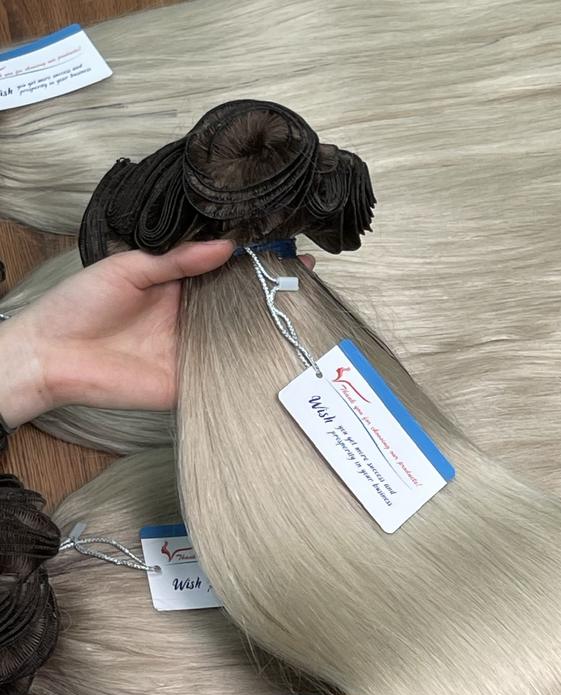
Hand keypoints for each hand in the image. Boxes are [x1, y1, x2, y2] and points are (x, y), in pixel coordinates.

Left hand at [0, 242, 315, 426]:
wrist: (53, 355)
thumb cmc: (80, 305)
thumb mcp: (128, 268)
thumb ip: (176, 259)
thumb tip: (225, 246)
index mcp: (179, 286)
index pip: (226, 273)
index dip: (255, 264)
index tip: (288, 253)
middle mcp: (193, 319)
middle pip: (241, 307)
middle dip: (274, 295)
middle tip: (307, 282)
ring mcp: (194, 351)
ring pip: (240, 341)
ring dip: (270, 331)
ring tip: (305, 313)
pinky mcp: (191, 382)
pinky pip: (226, 376)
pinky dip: (250, 370)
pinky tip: (280, 357)